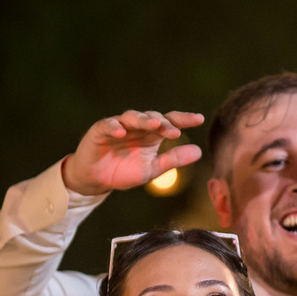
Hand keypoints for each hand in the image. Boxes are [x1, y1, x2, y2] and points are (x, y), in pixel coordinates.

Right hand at [62, 110, 204, 194]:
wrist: (97, 179)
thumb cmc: (124, 171)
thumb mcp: (152, 168)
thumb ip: (173, 160)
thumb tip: (199, 152)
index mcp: (151, 134)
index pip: (170, 122)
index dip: (184, 119)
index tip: (199, 119)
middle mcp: (137, 126)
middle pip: (152, 117)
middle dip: (164, 123)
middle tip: (175, 132)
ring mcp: (119, 126)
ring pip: (132, 117)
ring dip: (143, 120)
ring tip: (154, 125)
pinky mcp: (100, 130)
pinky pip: (107, 125)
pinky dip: (114, 127)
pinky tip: (121, 131)